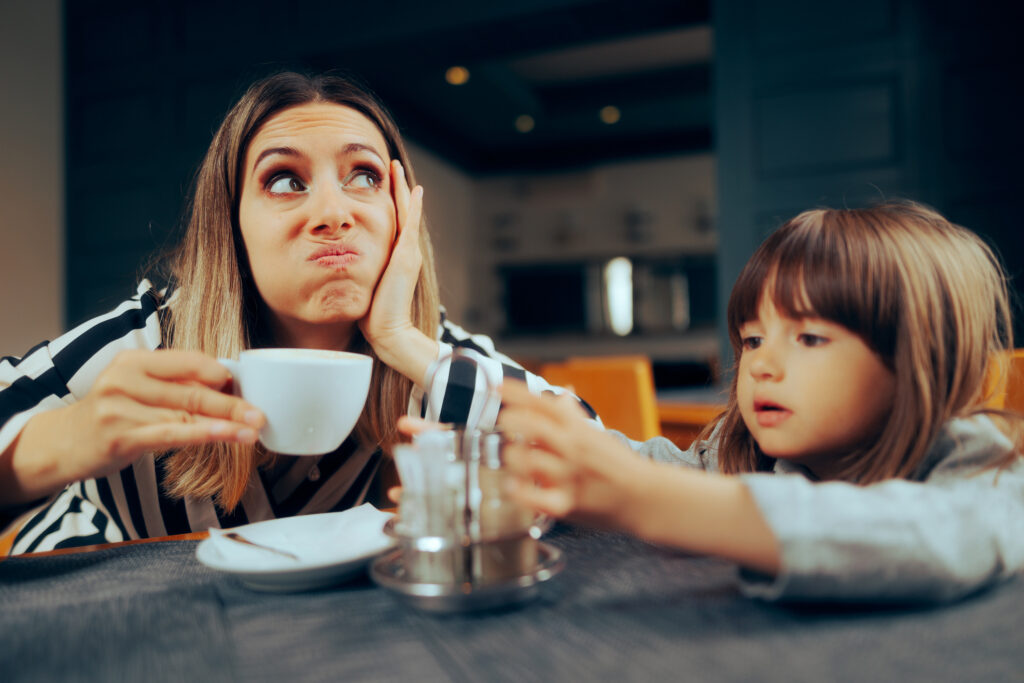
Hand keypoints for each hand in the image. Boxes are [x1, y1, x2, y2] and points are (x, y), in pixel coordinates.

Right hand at [5, 350, 264, 500]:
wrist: (61, 444)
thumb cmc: (111, 414)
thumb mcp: (136, 388)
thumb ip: (173, 383)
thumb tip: (226, 384)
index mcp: (134, 360)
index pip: (188, 360)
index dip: (221, 374)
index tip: (248, 386)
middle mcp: (125, 379)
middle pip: (192, 390)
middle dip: (231, 403)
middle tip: (260, 413)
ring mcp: (120, 408)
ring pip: (185, 414)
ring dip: (224, 423)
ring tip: (252, 430)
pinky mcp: (120, 437)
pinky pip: (170, 434)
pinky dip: (201, 435)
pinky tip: (224, 436)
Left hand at [359, 161, 436, 382]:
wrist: (387, 331)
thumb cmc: (371, 316)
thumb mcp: (362, 287)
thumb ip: (356, 274)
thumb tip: (338, 268)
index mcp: (394, 259)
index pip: (391, 224)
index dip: (387, 203)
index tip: (380, 185)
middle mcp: (404, 253)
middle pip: (401, 213)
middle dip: (396, 189)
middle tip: (391, 167)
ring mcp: (408, 254)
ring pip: (406, 213)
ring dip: (402, 189)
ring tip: (396, 169)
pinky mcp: (406, 257)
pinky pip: (410, 224)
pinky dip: (412, 206)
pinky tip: (413, 189)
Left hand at [497, 380, 650, 530]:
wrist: (647, 498)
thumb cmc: (618, 466)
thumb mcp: (596, 435)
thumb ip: (573, 415)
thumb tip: (561, 392)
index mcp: (579, 430)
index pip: (544, 404)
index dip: (517, 393)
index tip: (497, 386)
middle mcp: (573, 449)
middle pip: (534, 426)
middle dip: (511, 420)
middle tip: (505, 423)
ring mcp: (570, 476)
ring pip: (529, 460)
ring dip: (513, 456)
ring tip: (512, 457)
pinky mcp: (568, 504)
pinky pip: (536, 498)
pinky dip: (520, 491)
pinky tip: (513, 485)